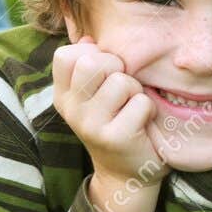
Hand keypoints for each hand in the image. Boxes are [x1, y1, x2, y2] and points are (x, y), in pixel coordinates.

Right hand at [52, 41, 164, 185]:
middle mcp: (71, 110)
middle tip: (124, 89)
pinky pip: (140, 102)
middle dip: (117, 68)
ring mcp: (90, 125)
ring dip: (135, 90)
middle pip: (92, 62)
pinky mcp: (114, 137)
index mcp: (63, 95)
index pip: (66, 54)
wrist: (126, 174)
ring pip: (120, 81)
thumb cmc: (117, 123)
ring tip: (132, 107)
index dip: (93, 55)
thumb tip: (88, 38)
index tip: (104, 73)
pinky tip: (142, 123)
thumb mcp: (96, 95)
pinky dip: (148, 109)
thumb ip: (91, 65)